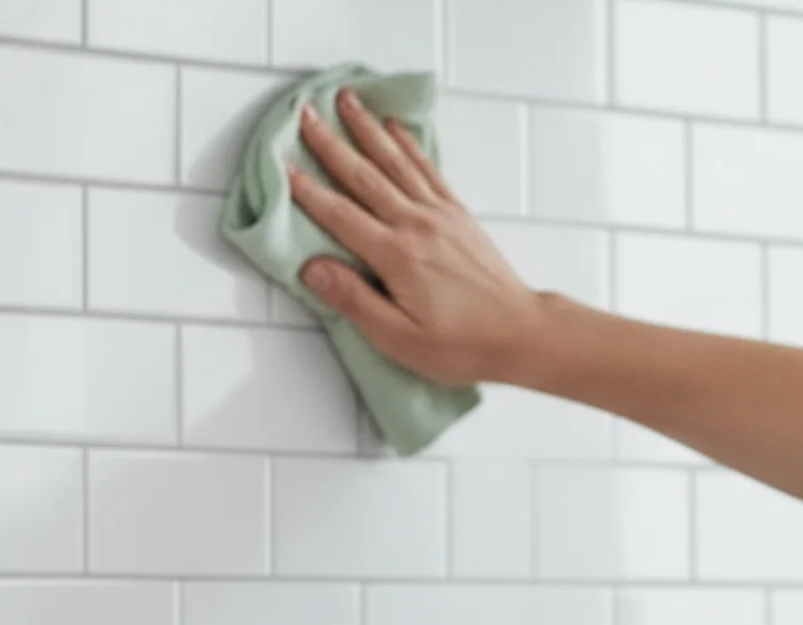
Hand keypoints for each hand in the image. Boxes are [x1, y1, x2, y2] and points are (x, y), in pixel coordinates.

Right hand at [291, 89, 546, 386]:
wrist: (520, 333)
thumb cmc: (458, 344)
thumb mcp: (397, 336)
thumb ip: (352, 300)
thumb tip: (312, 268)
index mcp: (396, 255)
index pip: (340, 215)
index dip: (307, 191)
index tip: (282, 166)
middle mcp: (416, 224)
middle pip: (364, 177)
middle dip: (331, 144)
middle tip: (306, 115)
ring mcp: (439, 214)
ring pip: (395, 161)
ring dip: (368, 129)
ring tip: (347, 101)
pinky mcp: (456, 213)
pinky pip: (426, 168)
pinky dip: (407, 143)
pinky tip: (394, 127)